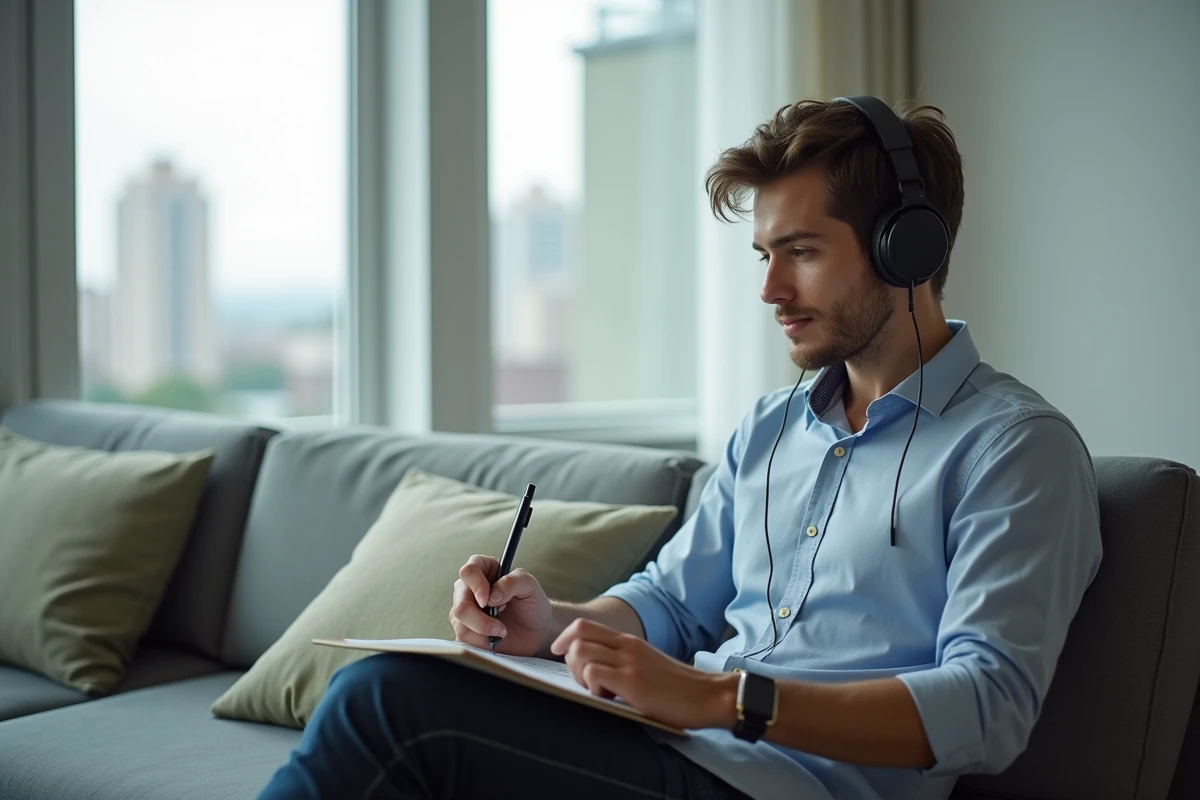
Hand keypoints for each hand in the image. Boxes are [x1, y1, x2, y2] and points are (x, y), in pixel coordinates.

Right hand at [450, 555, 552, 655]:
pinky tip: (495, 638)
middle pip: (460, 601)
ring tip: (503, 631)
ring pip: (459, 622)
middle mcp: (469, 589)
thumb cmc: (532, 603)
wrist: (537, 631)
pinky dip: (481, 641)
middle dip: (478, 618)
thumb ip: (512, 582)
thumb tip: (492, 595)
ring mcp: (465, 610)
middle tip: (500, 627)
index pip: (469, 571)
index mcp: (483, 570)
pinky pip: (463, 637)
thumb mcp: (529, 586)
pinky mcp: (465, 630)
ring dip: (483, 630)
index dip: (476, 585)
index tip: (488, 600)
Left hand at [550, 619, 736, 730]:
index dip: (565, 639)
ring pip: (580, 652)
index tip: (561, 655)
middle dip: (569, 660)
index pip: (584, 626)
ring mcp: (629, 662)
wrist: (708, 696)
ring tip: (599, 691)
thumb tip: (592, 671)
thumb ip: (624, 662)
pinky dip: (592, 687)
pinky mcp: (632, 681)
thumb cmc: (678, 689)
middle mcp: (627, 646)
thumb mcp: (648, 666)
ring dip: (580, 675)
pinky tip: (609, 698)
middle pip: (577, 636)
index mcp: (629, 642)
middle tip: (585, 683)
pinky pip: (593, 673)